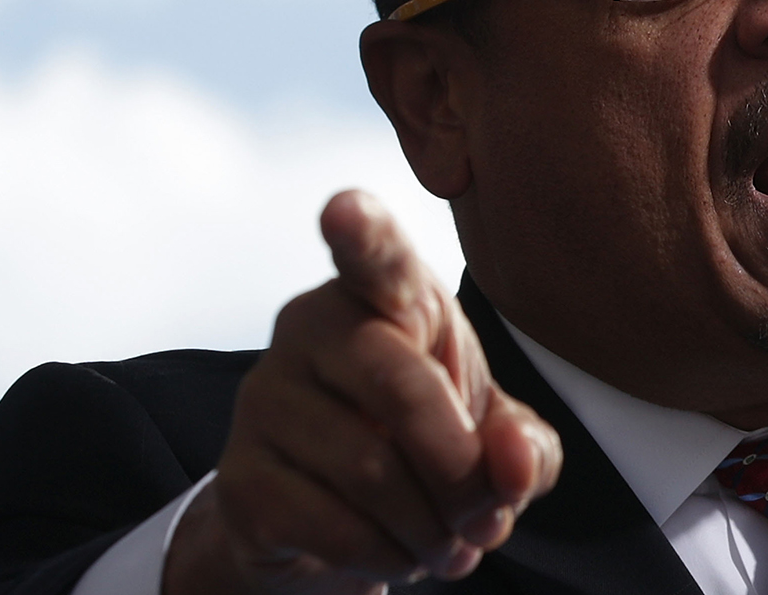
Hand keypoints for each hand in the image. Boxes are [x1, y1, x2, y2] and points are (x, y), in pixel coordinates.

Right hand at [164, 190, 561, 593]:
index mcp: (383, 297)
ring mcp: (265, 400)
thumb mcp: (497, 442)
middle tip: (486, 517)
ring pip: (372, 470)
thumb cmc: (425, 446)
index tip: (344, 209)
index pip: (373, 256)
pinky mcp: (241, 478)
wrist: (331, 522)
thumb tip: (513, 458)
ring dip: (434, 528)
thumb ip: (526, 447)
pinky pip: (333, 524)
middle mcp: (311, 328)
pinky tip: (401, 555)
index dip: (361, 233)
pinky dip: (389, 558)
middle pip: (402, 388)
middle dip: (462, 470)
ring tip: (451, 543)